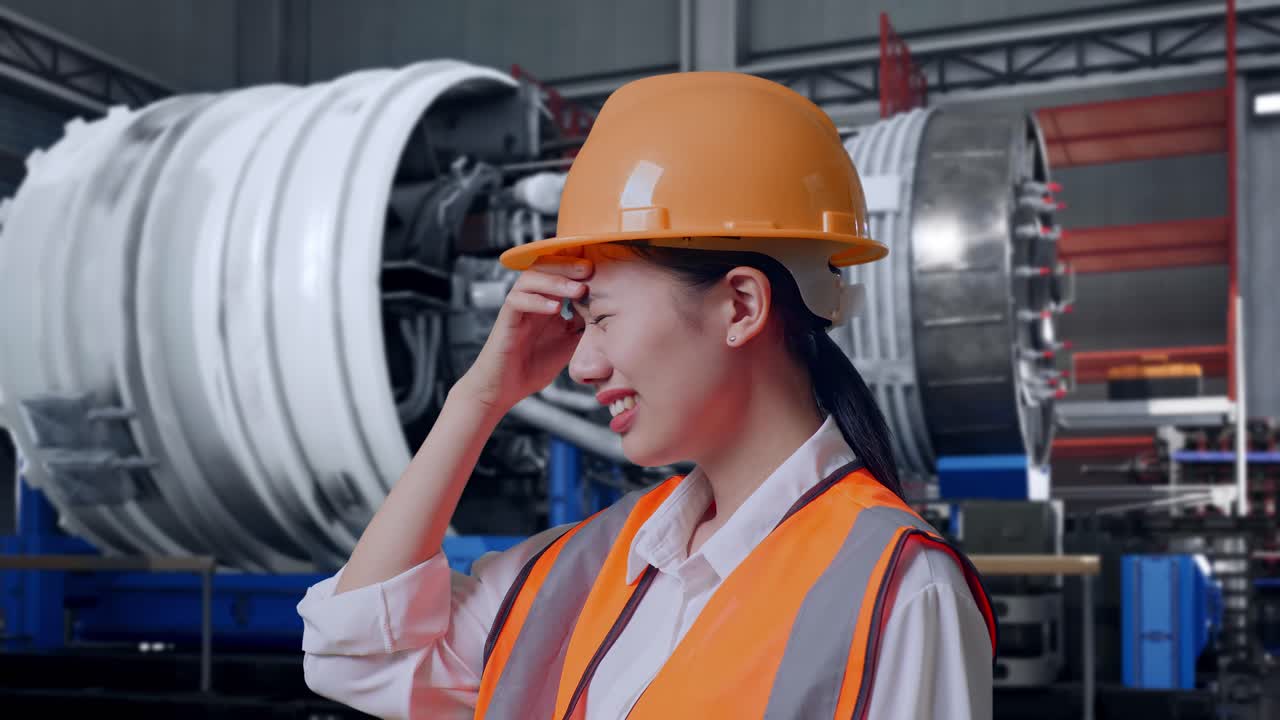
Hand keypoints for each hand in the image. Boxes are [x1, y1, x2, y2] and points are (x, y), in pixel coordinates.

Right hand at [457, 255, 590, 413]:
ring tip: (578, 290)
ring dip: (556, 281)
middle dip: (568, 265)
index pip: (560, 272)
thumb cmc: (534, 366)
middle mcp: (531, 299)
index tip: (601, 269)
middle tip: (589, 269)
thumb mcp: (569, 344)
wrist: (503, 389)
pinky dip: (537, 302)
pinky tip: (555, 309)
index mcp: (547, 301)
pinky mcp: (506, 320)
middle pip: (545, 266)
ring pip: (531, 279)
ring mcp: (517, 307)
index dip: (577, 266)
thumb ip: (583, 326)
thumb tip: (607, 313)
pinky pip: (517, 301)